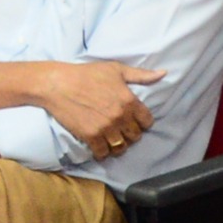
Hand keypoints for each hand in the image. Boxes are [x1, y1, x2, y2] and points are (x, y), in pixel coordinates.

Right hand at [35, 63, 166, 160]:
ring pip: (121, 147)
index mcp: (129, 100)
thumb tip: (163, 74)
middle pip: (135, 136)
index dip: (143, 122)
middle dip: (131, 134)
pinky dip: (103, 153)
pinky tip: (101, 147)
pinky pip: (103, 152)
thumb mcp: (116, 69)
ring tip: (114, 141)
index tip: (136, 122)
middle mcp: (120, 116)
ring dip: (119, 146)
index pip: (147, 121)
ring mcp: (105, 127)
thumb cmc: (88, 74)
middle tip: (124, 131)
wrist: (58, 84)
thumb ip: (141, 75)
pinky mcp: (90, 136)